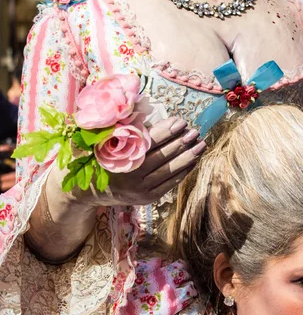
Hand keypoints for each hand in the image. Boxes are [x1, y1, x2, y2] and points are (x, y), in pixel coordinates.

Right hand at [86, 116, 205, 206]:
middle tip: (195, 131)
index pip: (148, 142)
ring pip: (168, 171)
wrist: (89, 190)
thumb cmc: (101, 158)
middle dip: (181, 142)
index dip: (166, 131)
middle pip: (161, 156)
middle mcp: (130, 175)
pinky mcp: (146, 198)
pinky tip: (193, 161)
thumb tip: (159, 116)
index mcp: (118, 157)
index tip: (181, 121)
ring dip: (187, 157)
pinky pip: (169, 184)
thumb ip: (129, 129)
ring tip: (201, 144)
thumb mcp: (106, 140)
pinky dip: (183, 172)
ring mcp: (139, 189)